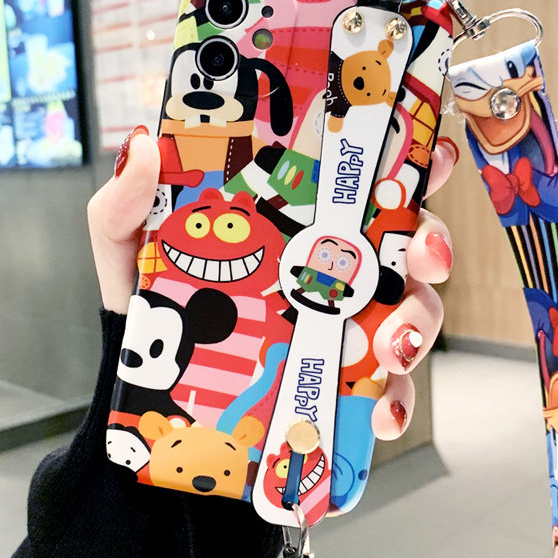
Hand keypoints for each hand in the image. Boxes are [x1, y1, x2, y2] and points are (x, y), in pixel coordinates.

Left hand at [87, 127, 456, 435]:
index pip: (362, 182)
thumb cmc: (149, 303)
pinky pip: (388, 386)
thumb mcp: (128, 246)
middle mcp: (331, 268)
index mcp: (295, 223)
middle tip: (420, 254)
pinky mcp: (342, 379)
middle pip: (407, 243)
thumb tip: (148, 146)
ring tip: (391, 342)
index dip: (408, 161)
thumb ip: (128, 201)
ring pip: (412, 312)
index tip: (426, 156)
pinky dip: (395, 398)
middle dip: (430, 243)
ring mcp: (343, 323)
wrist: (150, 388)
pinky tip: (378, 411)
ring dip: (418, 323)